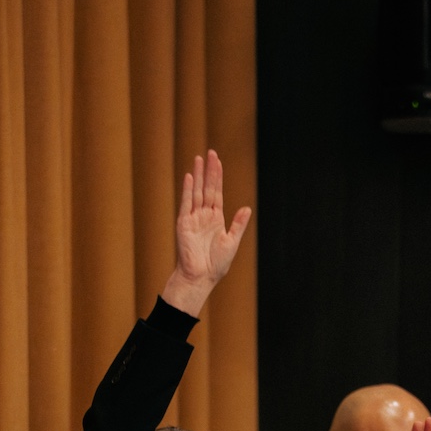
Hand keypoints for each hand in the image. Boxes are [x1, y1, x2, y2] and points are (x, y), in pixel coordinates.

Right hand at [161, 150, 251, 316]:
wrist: (201, 277)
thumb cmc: (216, 264)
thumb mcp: (231, 242)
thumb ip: (238, 224)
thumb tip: (247, 208)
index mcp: (216, 219)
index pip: (216, 193)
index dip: (217, 177)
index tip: (218, 161)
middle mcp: (204, 215)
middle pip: (207, 188)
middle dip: (209, 171)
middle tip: (211, 153)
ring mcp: (193, 218)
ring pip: (196, 192)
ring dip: (197, 175)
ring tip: (199, 159)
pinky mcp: (183, 223)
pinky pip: (186, 203)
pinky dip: (187, 190)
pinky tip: (189, 177)